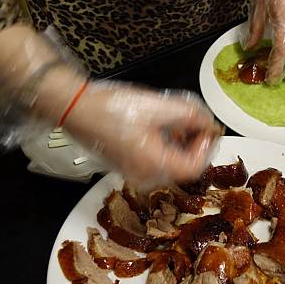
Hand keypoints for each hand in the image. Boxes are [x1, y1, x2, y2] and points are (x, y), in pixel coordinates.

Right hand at [64, 82, 222, 190]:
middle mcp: (145, 176)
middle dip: (195, 144)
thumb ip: (191, 116)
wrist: (75, 107)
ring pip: (171, 164)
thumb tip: (209, 124)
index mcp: (154, 165)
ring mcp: (134, 173)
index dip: (206, 147)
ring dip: (181, 144)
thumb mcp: (160, 107)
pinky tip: (162, 127)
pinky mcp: (127, 166)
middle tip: (196, 122)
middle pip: (183, 167)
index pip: (195, 167)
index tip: (207, 128)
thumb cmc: (113, 107)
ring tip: (179, 121)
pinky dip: (166, 146)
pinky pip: (156, 162)